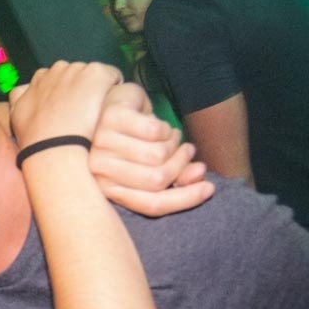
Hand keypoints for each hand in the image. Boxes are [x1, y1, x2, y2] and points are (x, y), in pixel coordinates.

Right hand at [8, 61, 122, 149]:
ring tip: (95, 113)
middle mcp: (58, 68)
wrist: (54, 148)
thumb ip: (18, 98)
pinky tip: (109, 107)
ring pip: (93, 75)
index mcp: (40, 77)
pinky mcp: (97, 75)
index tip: (67, 109)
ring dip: (96, 89)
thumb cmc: (35, 139)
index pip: (57, 77)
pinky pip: (113, 76)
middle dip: (79, 89)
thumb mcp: (15, 116)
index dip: (64, 93)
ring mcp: (78, 70)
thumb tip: (21, 92)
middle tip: (82, 113)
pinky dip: (113, 88)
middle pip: (76, 74)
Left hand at [89, 82, 213, 215]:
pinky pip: (154, 131)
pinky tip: (159, 125)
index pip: (151, 205)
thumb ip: (179, 178)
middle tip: (186, 151)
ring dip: (173, 144)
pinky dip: (165, 127)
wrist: (117, 103)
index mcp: (107, 189)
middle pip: (157, 180)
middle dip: (181, 164)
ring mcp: (102, 142)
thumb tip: (201, 178)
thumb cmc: (137, 141)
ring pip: (157, 155)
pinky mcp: (111, 117)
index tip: (209, 189)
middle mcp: (99, 169)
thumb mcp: (158, 165)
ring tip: (169, 137)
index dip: (185, 199)